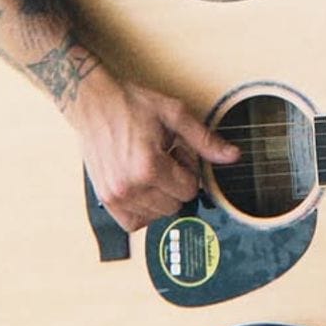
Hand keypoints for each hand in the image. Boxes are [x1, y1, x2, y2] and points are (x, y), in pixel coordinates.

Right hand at [67, 71, 239, 232]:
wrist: (92, 102)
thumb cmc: (130, 104)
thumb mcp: (174, 115)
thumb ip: (205, 140)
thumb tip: (232, 156)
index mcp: (149, 166)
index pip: (189, 190)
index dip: (189, 169)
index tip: (177, 152)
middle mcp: (130, 186)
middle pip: (174, 205)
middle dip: (175, 184)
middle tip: (163, 158)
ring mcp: (115, 196)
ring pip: (156, 216)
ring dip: (159, 196)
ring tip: (149, 168)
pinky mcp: (105, 199)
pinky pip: (132, 223)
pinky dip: (143, 211)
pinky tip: (142, 187)